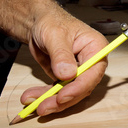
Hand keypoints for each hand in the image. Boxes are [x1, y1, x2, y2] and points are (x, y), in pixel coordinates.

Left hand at [19, 0, 108, 115]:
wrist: (39, 23)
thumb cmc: (51, 21)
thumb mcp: (55, 34)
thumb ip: (61, 54)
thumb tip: (67, 75)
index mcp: (96, 49)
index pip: (93, 73)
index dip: (78, 88)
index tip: (62, 97)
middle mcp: (90, 63)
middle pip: (81, 88)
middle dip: (62, 100)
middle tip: (44, 106)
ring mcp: (78, 73)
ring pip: (69, 94)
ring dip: (51, 101)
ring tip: (33, 103)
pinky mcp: (65, 79)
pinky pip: (57, 92)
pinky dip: (44, 96)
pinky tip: (31, 98)